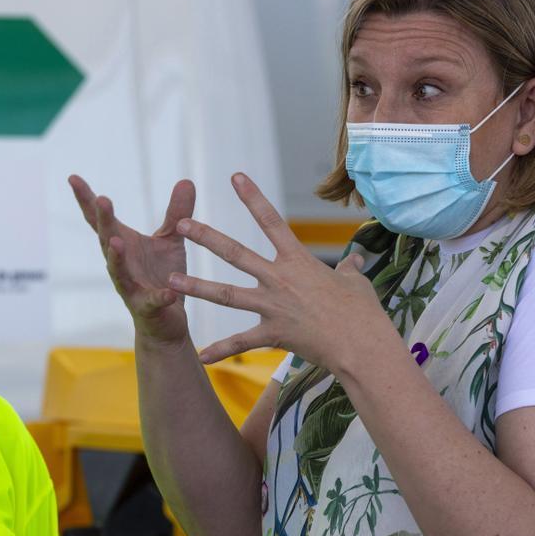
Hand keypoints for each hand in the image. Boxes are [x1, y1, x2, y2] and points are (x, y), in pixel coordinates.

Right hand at [68, 175, 195, 345]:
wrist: (167, 322)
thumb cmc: (163, 276)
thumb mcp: (171, 241)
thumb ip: (176, 213)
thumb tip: (186, 180)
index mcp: (124, 245)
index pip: (100, 221)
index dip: (86, 200)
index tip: (73, 177)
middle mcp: (121, 265)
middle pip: (107, 240)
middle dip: (104, 222)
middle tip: (102, 200)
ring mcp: (131, 288)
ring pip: (118, 272)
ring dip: (116, 257)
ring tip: (115, 242)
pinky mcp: (148, 309)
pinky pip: (153, 302)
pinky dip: (160, 297)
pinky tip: (168, 292)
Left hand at [166, 173, 389, 368]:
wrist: (362, 344)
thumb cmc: (363, 312)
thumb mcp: (357, 283)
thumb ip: (349, 269)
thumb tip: (355, 261)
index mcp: (298, 260)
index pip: (272, 220)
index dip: (253, 197)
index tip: (235, 177)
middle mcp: (279, 279)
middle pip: (235, 253)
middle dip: (206, 237)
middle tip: (181, 224)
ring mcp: (273, 306)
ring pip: (226, 294)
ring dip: (197, 287)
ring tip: (171, 280)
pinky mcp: (273, 333)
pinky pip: (240, 342)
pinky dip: (221, 350)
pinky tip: (201, 357)